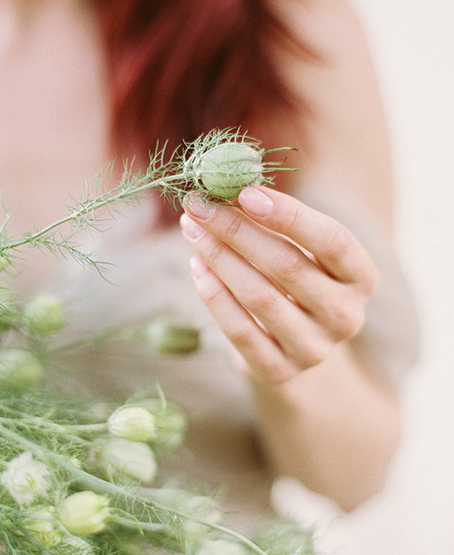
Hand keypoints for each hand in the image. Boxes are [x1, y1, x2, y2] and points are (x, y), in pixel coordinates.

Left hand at [180, 186, 378, 386]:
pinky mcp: (280, 371)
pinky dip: (214, 296)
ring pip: (259, 297)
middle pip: (287, 266)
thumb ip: (274, 221)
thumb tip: (229, 183)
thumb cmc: (293, 283)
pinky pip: (240, 331)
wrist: (290, 349)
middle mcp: (346, 316)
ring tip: (192, 229)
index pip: (332, 240)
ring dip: (219, 257)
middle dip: (237, 230)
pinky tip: (197, 266)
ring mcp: (315, 349)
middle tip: (200, 204)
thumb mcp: (300, 252)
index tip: (244, 192)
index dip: (289, 215)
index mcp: (361, 278)